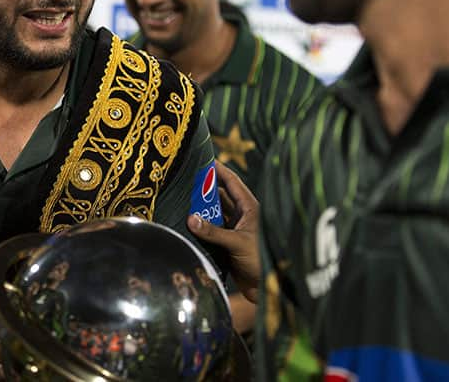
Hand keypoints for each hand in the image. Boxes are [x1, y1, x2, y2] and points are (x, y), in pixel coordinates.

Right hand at [187, 162, 259, 302]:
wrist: (267, 288)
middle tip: (185, 179)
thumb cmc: (260, 260)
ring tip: (181, 199)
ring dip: (201, 209)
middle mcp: (242, 216)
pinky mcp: (228, 244)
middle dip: (204, 189)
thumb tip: (190, 218)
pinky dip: (201, 227)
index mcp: (249, 208)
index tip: (204, 159)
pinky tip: (187, 222)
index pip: (233, 182)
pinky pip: (211, 230)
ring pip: (214, 214)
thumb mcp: (237, 242)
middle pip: (220, 197)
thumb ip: (213, 231)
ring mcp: (234, 230)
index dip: (219, 170)